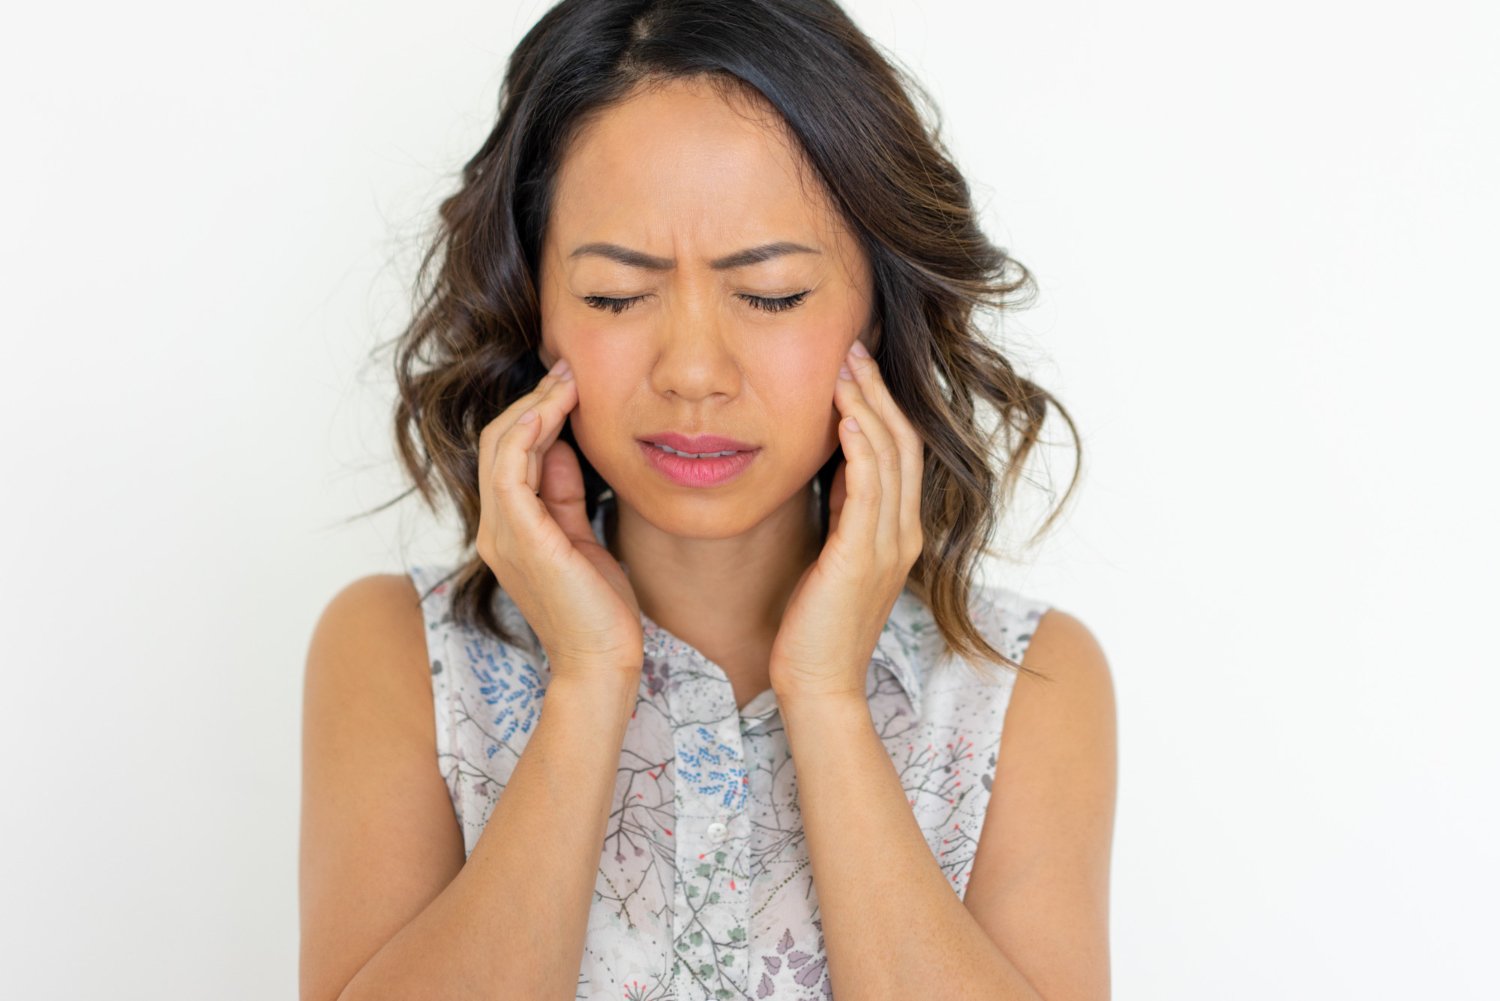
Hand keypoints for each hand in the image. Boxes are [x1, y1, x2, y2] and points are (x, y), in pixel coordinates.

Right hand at [474, 358, 643, 688]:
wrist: (603, 660)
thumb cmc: (599, 607)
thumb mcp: (582, 536)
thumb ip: (565, 494)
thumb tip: (562, 446)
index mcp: (509, 529)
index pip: (509, 454)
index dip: (535, 413)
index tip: (569, 383)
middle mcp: (495, 529)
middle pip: (498, 442)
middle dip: (534, 399)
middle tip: (568, 368)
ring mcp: (502, 534)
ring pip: (500, 448)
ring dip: (533, 406)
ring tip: (566, 379)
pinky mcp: (521, 538)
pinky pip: (510, 470)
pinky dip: (526, 433)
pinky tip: (553, 408)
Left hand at [768, 340, 925, 705]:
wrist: (817, 684)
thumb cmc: (815, 625)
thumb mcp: (834, 555)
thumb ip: (844, 513)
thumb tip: (834, 465)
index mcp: (898, 532)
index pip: (901, 451)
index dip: (882, 405)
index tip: (857, 366)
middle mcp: (903, 533)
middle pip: (903, 442)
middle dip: (878, 391)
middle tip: (853, 348)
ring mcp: (888, 545)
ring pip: (890, 457)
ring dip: (867, 407)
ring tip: (845, 367)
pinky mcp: (862, 558)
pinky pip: (869, 489)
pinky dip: (860, 448)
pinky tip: (843, 418)